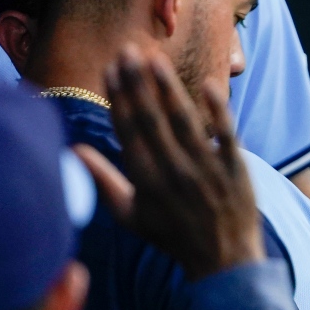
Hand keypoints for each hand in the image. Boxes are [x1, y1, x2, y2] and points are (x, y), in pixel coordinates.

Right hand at [74, 46, 263, 280]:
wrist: (223, 257)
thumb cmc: (172, 235)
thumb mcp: (130, 215)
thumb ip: (103, 181)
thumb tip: (75, 150)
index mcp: (145, 180)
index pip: (128, 131)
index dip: (118, 99)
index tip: (109, 70)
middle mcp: (173, 171)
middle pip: (151, 120)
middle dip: (137, 83)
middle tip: (127, 51)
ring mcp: (205, 168)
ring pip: (184, 121)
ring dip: (168, 89)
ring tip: (155, 59)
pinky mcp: (234, 167)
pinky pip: (225, 133)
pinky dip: (217, 110)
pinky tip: (206, 84)